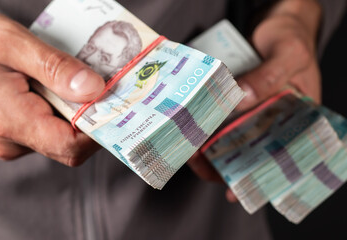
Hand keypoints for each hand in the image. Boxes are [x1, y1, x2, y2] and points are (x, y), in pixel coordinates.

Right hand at [0, 11, 104, 165]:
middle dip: (94, 114)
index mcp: (8, 120)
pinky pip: (49, 126)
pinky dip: (64, 107)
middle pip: (72, 141)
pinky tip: (64, 83)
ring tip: (83, 77)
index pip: (72, 145)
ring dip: (79, 108)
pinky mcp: (14, 130)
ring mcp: (11, 138)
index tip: (120, 102)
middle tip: (109, 83)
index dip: (101, 128)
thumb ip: (53, 67)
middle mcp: (11, 139)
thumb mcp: (8, 43)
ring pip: (63, 132)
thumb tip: (94, 89)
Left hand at [188, 0, 321, 202]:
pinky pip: (219, 113)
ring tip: (189, 149)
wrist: (280, 20)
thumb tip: (242, 98)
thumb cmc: (292, 38)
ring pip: (229, 134)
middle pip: (246, 149)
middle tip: (198, 163)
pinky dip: (206, 120)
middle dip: (222, 160)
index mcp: (293, 119)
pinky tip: (192, 125)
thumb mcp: (288, 56)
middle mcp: (269, 117)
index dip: (253, 174)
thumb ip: (268, 77)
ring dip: (209, 143)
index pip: (273, 155)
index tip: (233, 189)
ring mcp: (250, 108)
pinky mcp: (234, 96)